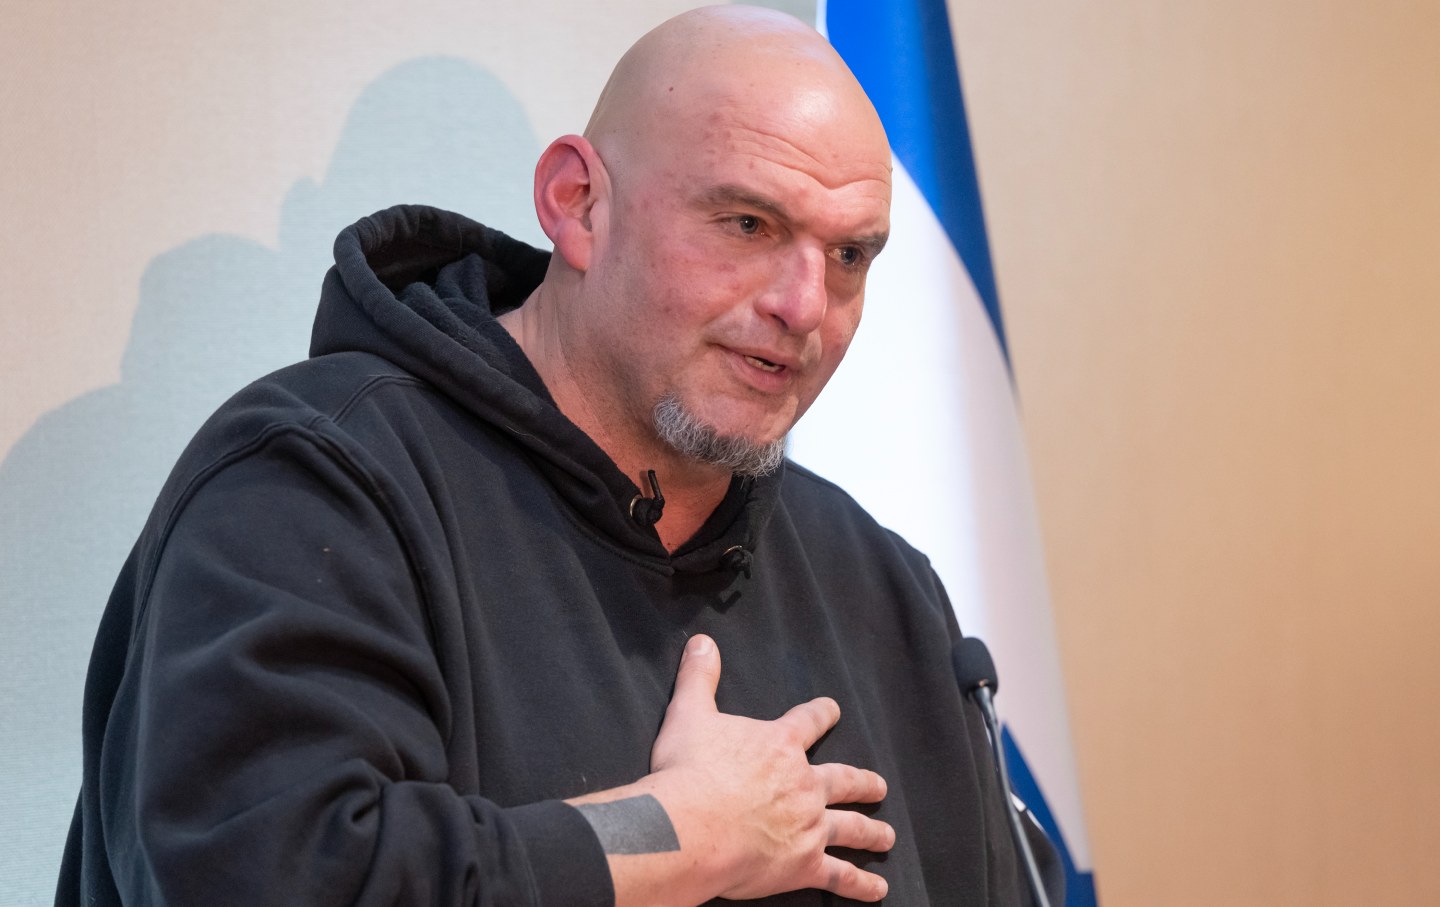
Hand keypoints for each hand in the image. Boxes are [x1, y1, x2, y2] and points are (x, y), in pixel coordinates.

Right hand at [648, 634, 893, 901]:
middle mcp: (803, 784)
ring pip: (850, 827)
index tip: (834, 710)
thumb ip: (699, 677)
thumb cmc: (687, 771)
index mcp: (779, 746)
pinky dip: (861, 885)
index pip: (808, 722)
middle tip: (880, 786)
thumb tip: (701, 640)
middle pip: (843, 779)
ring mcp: (809, 826)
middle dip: (862, 782)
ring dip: (871, 831)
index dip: (822, 714)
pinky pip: (840, 877)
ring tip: (888, 837)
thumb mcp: (689, 714)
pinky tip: (878, 891)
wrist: (690, 825)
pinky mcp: (804, 865)